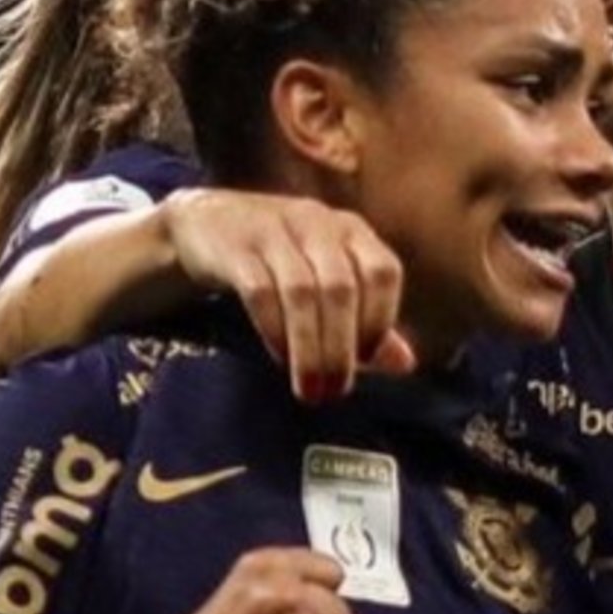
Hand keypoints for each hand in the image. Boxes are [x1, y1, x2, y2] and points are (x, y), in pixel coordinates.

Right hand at [161, 189, 415, 400]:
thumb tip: (406, 364)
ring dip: (308, 347)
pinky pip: (259, 291)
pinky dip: (273, 329)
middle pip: (340, 288)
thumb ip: (367, 320)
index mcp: (352, 230)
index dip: (381, 317)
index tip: (369, 359)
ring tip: (310, 388)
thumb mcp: (328, 280)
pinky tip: (280, 357)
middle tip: (335, 390)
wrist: (206, 224)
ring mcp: (274, 229)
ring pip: (300, 292)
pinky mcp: (235, 245)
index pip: (382, 271)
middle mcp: (317, 223)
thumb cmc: (283, 260)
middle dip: (341, 346)